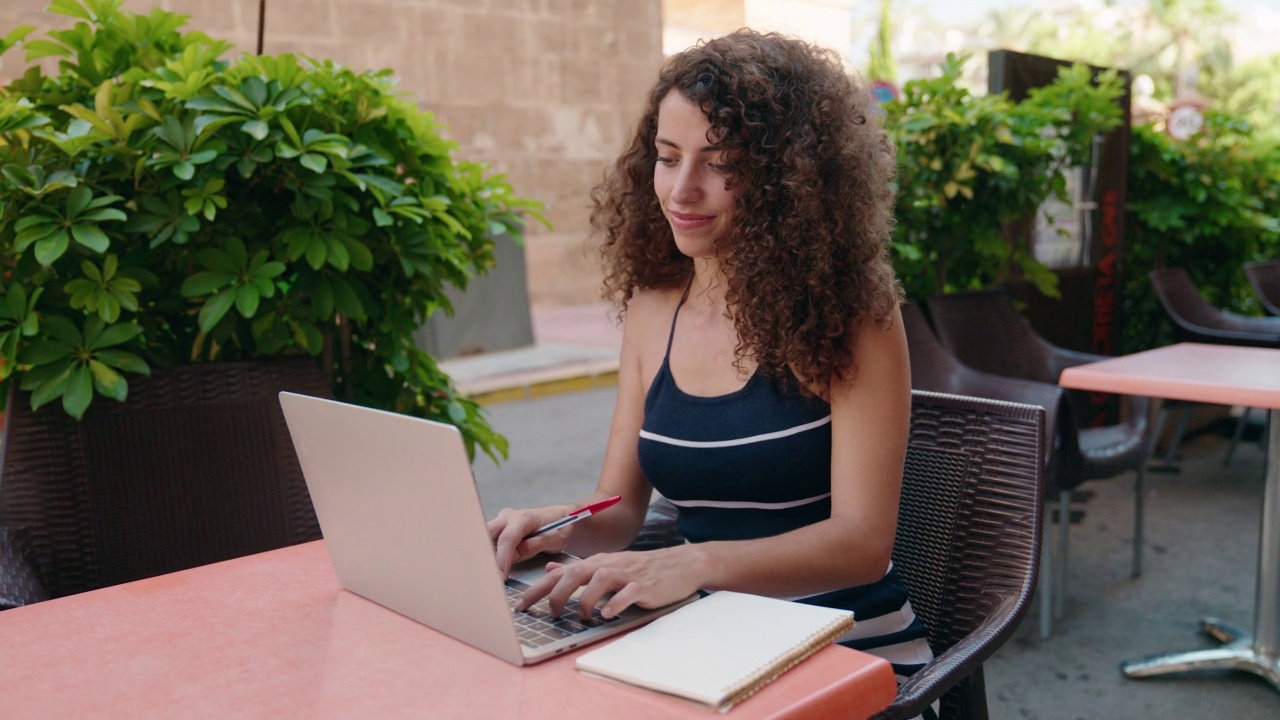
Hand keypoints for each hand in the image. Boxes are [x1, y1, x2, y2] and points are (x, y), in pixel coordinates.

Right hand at [487, 505, 575, 577]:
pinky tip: (490, 567)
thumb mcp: (554, 539)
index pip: (507, 538)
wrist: (561, 519)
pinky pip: (489, 540)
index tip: (501, 576)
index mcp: (524, 517)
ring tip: (489, 572)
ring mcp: (502, 522)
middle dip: (484, 553)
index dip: (502, 558)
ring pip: (485, 537)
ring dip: (485, 555)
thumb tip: (514, 556)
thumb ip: (533, 546)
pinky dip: (488, 554)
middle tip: (488, 574)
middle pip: (487, 533)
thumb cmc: (560, 528)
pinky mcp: (500, 529)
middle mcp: (509, 517)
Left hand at [514, 545, 702, 619]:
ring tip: (582, 616)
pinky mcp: (644, 585)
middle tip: (552, 613)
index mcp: (595, 563)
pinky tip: (608, 615)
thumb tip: (550, 569)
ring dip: (587, 599)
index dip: (538, 588)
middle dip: (558, 593)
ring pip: (600, 579)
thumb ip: (578, 570)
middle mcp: (607, 565)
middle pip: (576, 573)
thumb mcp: (607, 566)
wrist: (679, 564)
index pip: (560, 573)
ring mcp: (626, 574)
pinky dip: (616, 603)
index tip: (519, 606)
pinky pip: (627, 592)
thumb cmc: (640, 569)